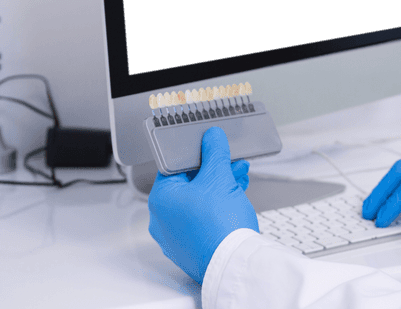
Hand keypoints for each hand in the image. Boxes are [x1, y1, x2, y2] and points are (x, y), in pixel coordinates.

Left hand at [148, 126, 258, 282]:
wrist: (232, 262)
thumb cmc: (220, 225)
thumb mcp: (220, 177)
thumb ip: (214, 153)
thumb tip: (211, 138)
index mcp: (161, 198)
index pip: (174, 165)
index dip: (196, 152)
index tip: (210, 146)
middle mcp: (162, 218)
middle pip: (188, 183)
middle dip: (214, 170)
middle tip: (230, 162)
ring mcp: (175, 235)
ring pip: (197, 201)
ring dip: (219, 186)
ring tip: (239, 178)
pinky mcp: (190, 246)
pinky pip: (201, 218)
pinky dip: (217, 206)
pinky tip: (234, 197)